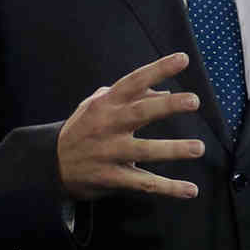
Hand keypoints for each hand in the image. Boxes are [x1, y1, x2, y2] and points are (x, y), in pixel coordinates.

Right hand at [57, 52, 204, 199]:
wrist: (51, 164)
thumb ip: (131, 97)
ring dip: (173, 150)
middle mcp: (108, 126)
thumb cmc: (82, 129)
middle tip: (194, 101)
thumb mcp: (97, 106)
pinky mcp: (113, 178)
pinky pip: (144, 184)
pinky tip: (191, 190)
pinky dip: (169, 188)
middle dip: (167, 107)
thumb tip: (164, 92)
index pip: (134, 82)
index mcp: (106, 104)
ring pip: (145, 151)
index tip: (182, 59)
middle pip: (140, 113)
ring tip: (199, 148)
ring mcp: (110, 153)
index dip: (158, 69)